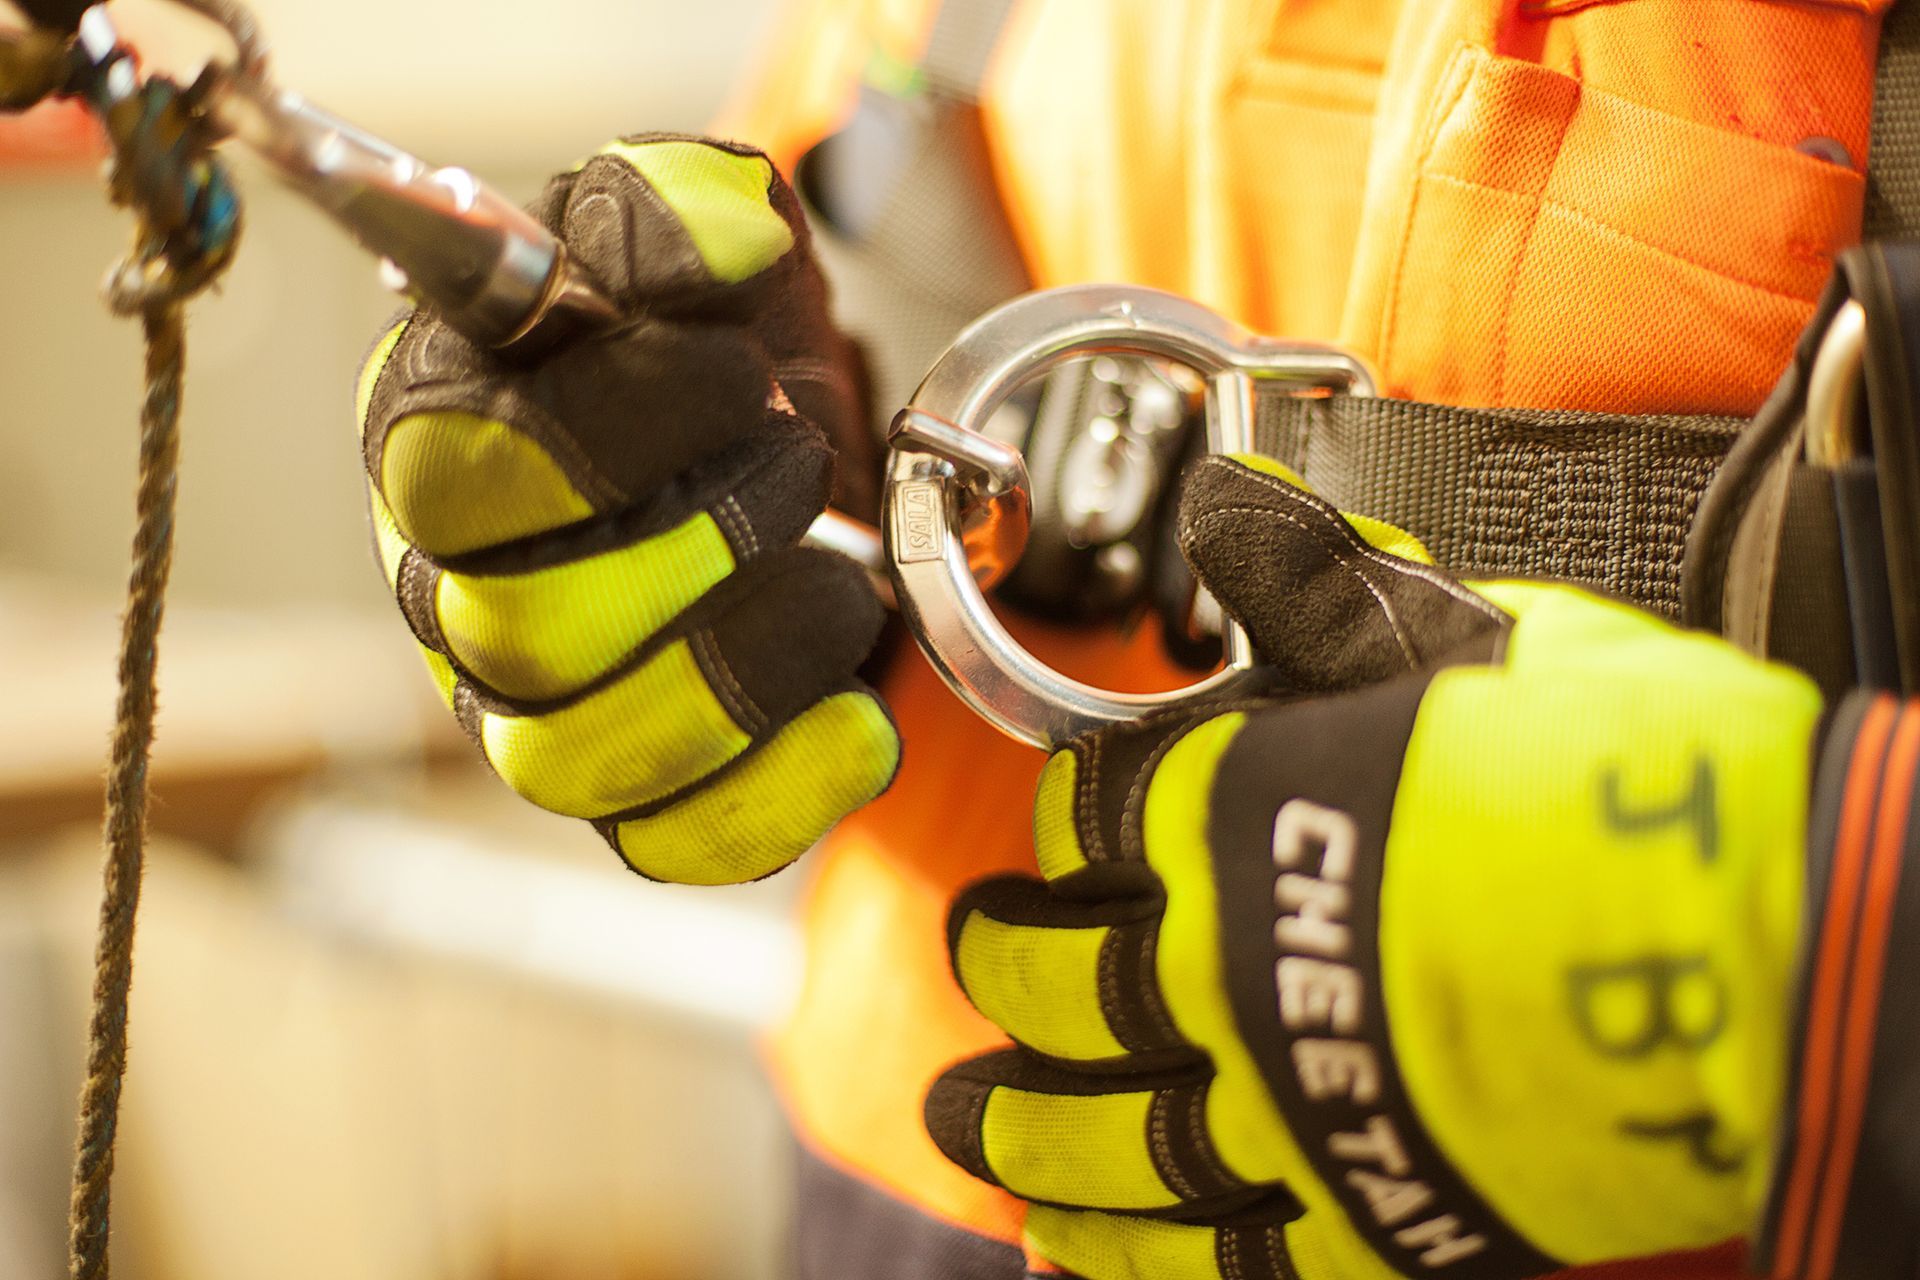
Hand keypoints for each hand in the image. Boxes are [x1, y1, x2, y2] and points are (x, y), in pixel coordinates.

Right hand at [357, 135, 898, 883]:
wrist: (788, 450)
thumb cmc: (715, 342)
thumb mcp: (705, 235)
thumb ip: (681, 208)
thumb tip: (714, 237)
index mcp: (434, 439)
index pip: (454, 473)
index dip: (609, 434)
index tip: (742, 378)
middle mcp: (451, 595)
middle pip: (515, 635)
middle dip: (695, 551)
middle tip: (805, 466)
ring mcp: (528, 716)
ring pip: (574, 765)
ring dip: (741, 677)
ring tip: (845, 585)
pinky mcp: (628, 803)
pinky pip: (670, 846)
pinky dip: (782, 794)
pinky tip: (862, 718)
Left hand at [925, 456, 1824, 1279]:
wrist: (1760, 939)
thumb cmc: (1617, 779)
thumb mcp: (1458, 640)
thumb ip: (1319, 593)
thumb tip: (1228, 505)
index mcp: (1232, 817)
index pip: (1088, 821)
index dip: (1065, 827)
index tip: (1065, 836)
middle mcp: (1227, 968)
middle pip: (1056, 981)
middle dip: (1004, 963)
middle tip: (984, 954)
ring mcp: (1286, 1105)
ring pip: (1098, 1134)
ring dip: (1021, 1130)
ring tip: (972, 1125)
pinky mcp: (1362, 1218)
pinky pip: (1205, 1260)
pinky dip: (1125, 1260)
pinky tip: (1075, 1249)